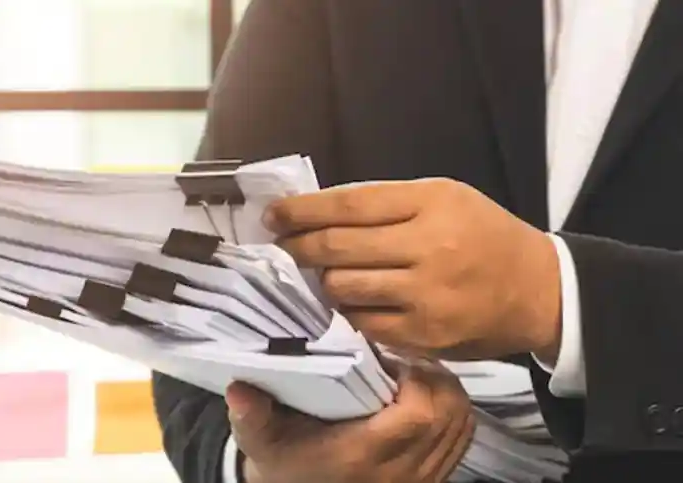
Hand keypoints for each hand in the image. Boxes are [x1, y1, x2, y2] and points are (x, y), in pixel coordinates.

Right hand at [227, 359, 474, 482]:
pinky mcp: (432, 481)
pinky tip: (422, 399)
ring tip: (413, 375)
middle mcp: (402, 472)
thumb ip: (252, 415)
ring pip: (462, 424)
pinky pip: (461, 440)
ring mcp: (422, 479)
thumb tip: (238, 389)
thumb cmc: (284, 462)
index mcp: (365, 455)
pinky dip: (452, 413)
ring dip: (445, 392)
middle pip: (451, 414)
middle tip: (404, 360)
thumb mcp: (261, 440)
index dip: (418, 379)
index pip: (421, 414)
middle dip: (435, 377)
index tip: (393, 359)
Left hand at [265, 178, 561, 360]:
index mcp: (431, 204)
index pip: (348, 205)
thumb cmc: (484, 236)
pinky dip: (348, 311)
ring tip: (320, 274)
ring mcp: (425, 296)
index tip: (274, 214)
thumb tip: (318, 211)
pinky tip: (348, 302)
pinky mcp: (424, 336)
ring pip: (343, 288)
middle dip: (298, 247)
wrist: (539, 291)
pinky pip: (363, 323)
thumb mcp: (444, 199)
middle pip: (337, 248)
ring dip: (322, 281)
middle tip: (282, 246)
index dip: (302, 210)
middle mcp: (428, 248)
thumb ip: (386, 204)